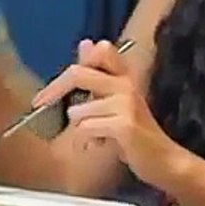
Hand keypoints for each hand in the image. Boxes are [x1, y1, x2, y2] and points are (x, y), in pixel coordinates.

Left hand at [35, 39, 181, 184]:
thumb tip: (85, 43)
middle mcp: (126, 84)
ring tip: (93, 138)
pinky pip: (85, 128)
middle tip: (40, 103)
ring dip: (78, 129)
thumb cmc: (137, 135)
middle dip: (53, 90)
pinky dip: (83, 141)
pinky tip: (94, 146)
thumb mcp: (116, 102)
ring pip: (78, 110)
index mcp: (124, 77)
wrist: (164, 162)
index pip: (102, 50)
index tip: (60, 80)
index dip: (77, 61)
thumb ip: (98, 78)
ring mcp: (127, 103)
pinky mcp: (125, 124)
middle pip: (78, 73)